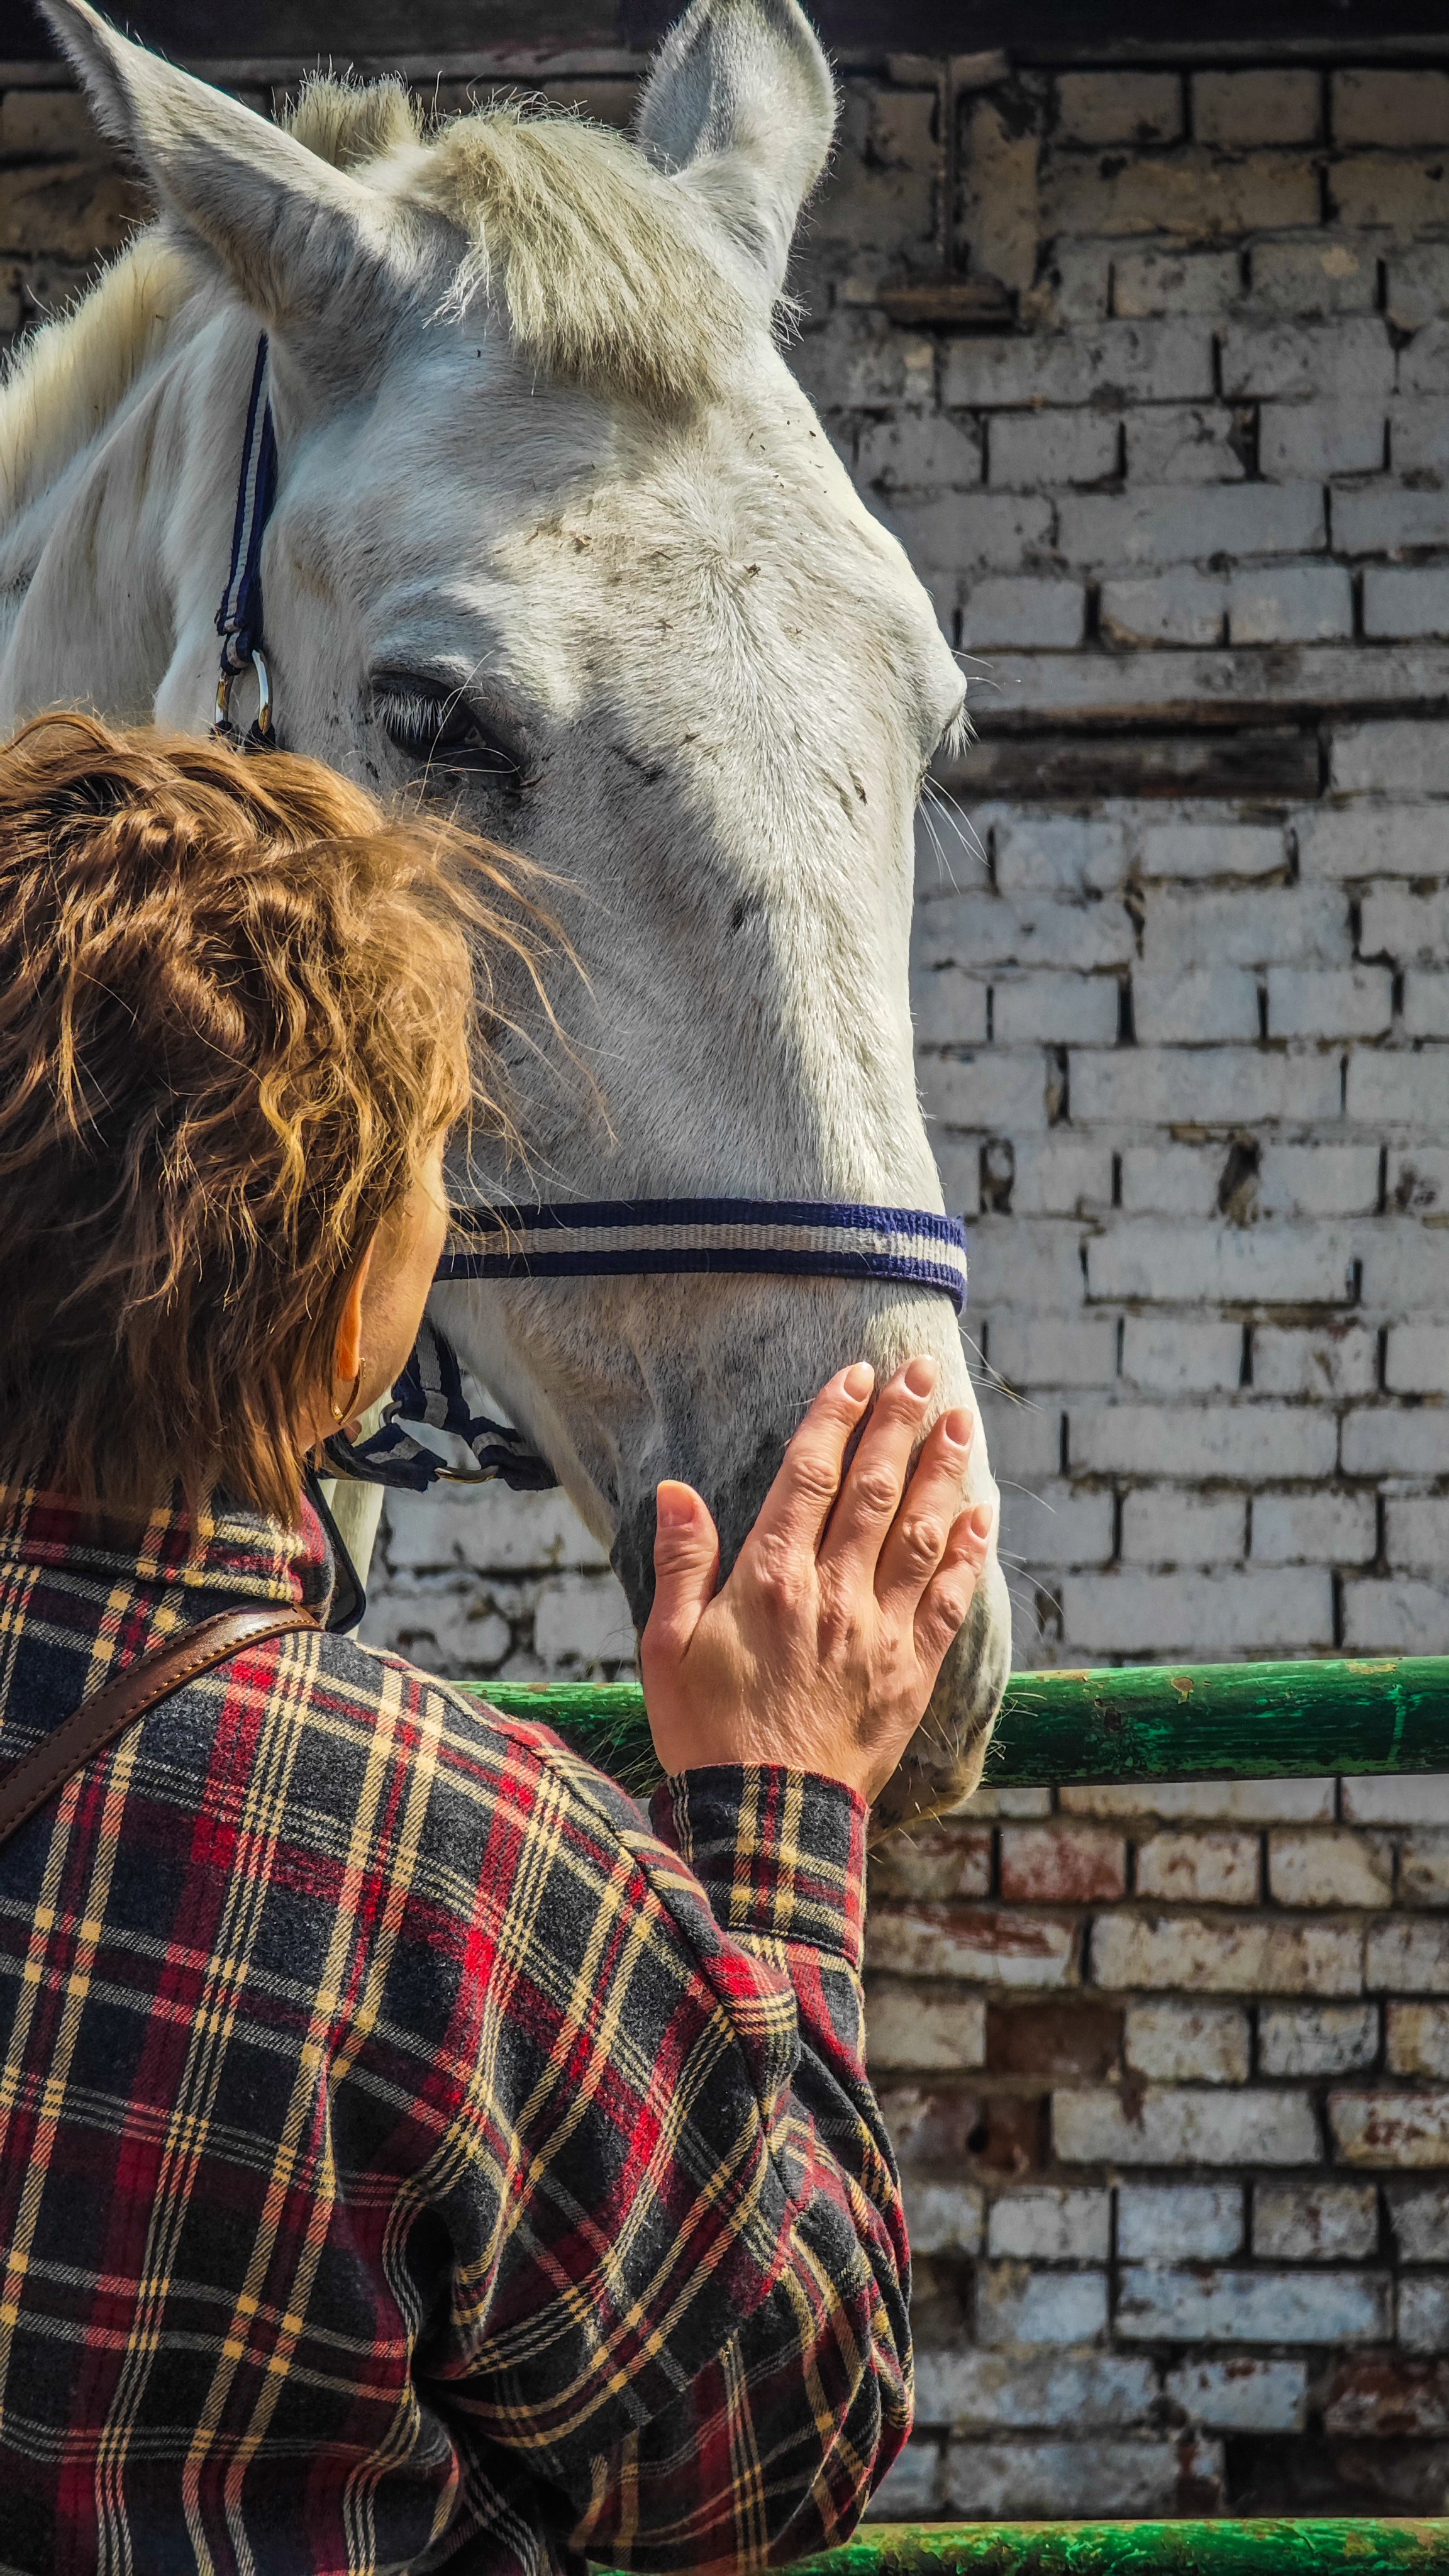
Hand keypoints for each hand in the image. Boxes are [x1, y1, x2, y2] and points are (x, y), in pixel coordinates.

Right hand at [640, 1356, 994, 1804]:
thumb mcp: (666, 1648)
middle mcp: (833, 1593)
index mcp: (770, 1580)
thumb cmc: (705, 1734)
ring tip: (961, 1421)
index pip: (808, 1476)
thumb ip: (680, 1564)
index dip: (834, 1418)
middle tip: (922, 1372)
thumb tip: (675, 1490)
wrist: (765, 1821)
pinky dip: (970, 1552)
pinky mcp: (911, 1671)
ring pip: (921, 1532)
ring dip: (944, 1471)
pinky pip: (949, 1599)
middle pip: (874, 1488)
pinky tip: (984, 1514)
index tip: (856, 1374)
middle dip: (899, 1423)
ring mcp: (879, 1631)